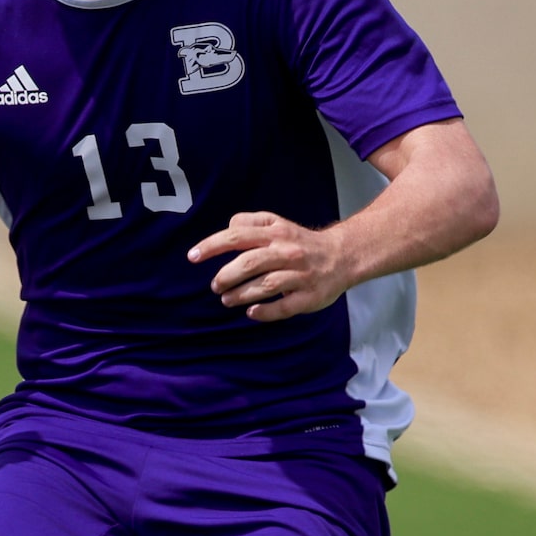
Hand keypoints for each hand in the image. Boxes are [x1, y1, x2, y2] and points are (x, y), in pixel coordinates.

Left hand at [188, 212, 354, 321]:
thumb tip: (228, 227)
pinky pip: (285, 307)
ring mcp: (300, 276)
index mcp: (276, 233)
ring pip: (266, 285)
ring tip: (226, 300)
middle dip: (226, 276)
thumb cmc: (300, 242)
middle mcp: (288, 252)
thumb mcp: (277, 223)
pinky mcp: (310, 297)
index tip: (192, 256)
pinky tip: (251, 312)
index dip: (212, 245)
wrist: (343, 255)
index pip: (238, 236)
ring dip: (241, 295)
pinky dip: (265, 311)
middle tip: (215, 286)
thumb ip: (250, 223)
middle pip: (251, 262)